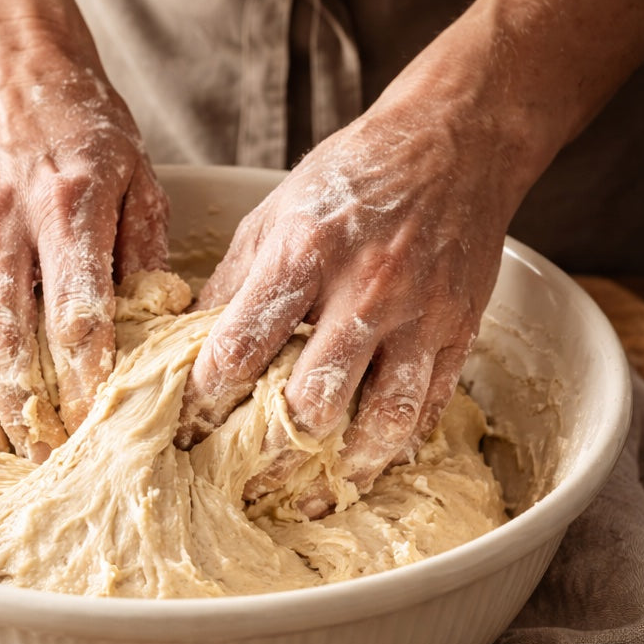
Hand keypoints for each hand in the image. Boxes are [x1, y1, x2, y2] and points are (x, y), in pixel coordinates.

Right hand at [0, 39, 169, 460]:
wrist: (6, 67)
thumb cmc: (83, 126)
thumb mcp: (138, 177)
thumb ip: (144, 255)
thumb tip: (153, 330)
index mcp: (66, 207)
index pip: (76, 318)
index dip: (87, 383)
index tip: (100, 426)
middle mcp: (0, 223)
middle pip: (4, 343)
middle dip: (27, 411)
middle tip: (50, 456)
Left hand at [176, 101, 509, 513]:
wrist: (452, 145)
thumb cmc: (351, 179)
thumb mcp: (272, 216)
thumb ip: (232, 284)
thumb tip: (188, 345)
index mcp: (303, 256)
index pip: (239, 352)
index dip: (205, 403)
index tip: (186, 432)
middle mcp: (362, 292)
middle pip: (309, 402)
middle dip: (267, 453)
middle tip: (239, 480)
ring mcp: (417, 318)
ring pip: (378, 423)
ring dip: (336, 470)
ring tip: (303, 497)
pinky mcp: (457, 335)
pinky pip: (426, 412)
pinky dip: (391, 450)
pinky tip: (360, 468)